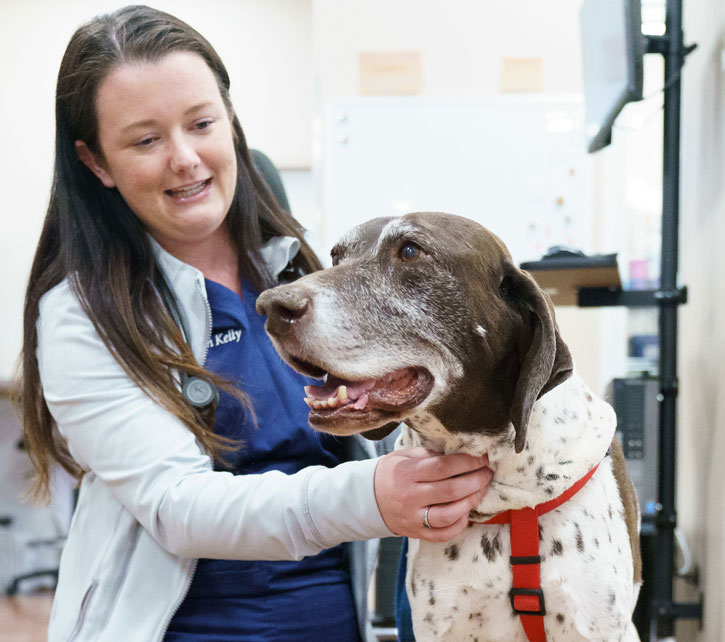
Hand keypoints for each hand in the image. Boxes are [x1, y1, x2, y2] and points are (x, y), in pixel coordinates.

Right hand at [373, 447, 492, 542]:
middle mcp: (411, 496)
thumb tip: (460, 452)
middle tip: (487, 473)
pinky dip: (459, 525)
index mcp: (408, 473)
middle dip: (476, 481)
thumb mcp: (405, 456)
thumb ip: (430, 455)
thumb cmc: (391, 472)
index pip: (443, 467)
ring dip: (471, 502)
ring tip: (481, 491)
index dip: (467, 462)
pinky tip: (466, 512)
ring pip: (449, 514)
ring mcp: (413, 517)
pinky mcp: (416, 533)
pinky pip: (442, 534)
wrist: (367, 498)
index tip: (482, 458)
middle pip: (451, 490)